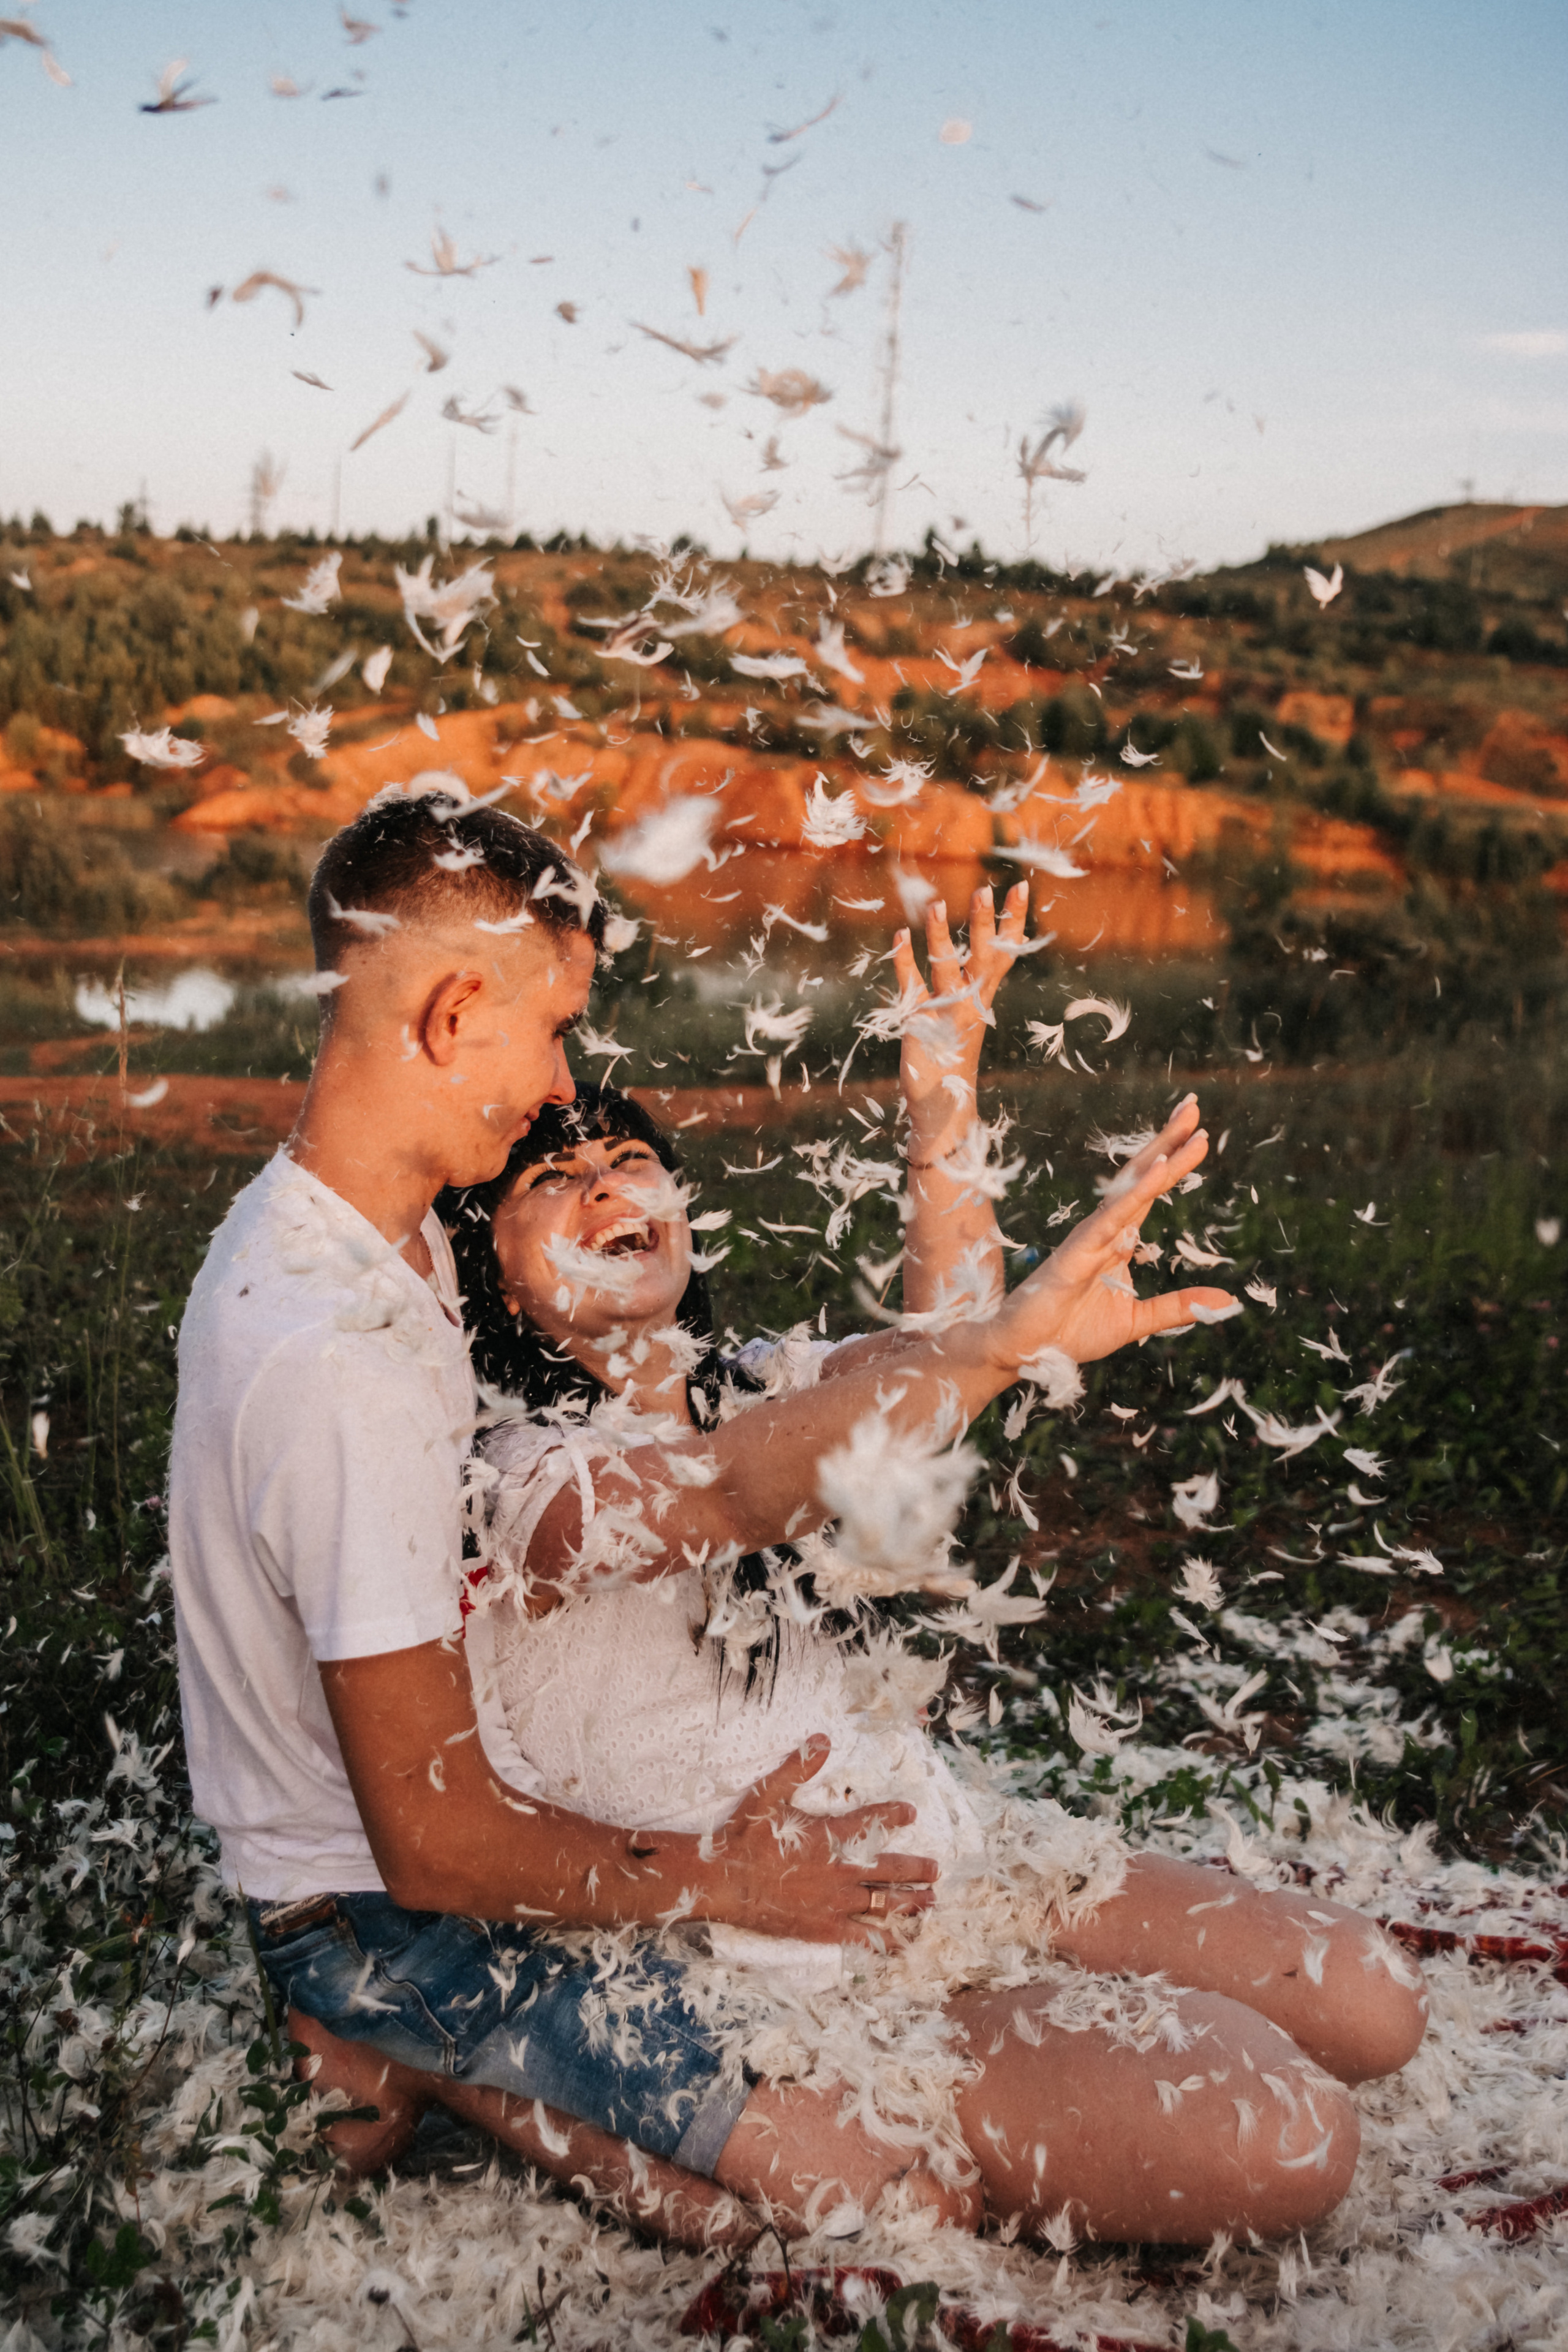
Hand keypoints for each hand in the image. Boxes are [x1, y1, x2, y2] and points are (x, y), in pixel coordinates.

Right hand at [705, 1737, 936, 1945]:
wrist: (724, 1881)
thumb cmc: (745, 1837)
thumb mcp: (769, 1794)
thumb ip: (798, 1767)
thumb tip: (823, 1738)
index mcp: (830, 1836)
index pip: (872, 1822)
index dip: (895, 1815)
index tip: (911, 1812)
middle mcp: (840, 1870)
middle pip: (889, 1868)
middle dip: (916, 1869)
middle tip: (936, 1869)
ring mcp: (835, 1902)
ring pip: (883, 1903)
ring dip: (911, 1902)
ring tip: (931, 1901)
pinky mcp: (824, 1928)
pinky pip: (863, 1937)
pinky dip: (885, 1941)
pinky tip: (902, 1945)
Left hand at [895, 883, 1029, 1160]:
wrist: (942, 1106)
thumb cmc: (953, 1057)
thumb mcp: (967, 1016)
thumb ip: (970, 986)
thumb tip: (981, 954)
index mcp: (984, 998)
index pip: (1005, 953)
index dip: (1014, 921)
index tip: (1020, 887)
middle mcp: (971, 1003)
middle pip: (984, 958)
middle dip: (986, 925)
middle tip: (987, 890)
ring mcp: (946, 1013)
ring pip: (948, 970)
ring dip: (940, 937)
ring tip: (935, 904)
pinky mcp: (919, 1023)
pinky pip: (912, 988)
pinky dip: (904, 962)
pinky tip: (898, 936)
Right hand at [986, 1096, 1235, 1372]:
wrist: (1025, 1355)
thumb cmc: (1071, 1334)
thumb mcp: (1137, 1321)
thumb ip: (1178, 1306)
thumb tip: (1227, 1302)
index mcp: (1117, 1241)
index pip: (1149, 1192)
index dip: (1172, 1161)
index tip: (1199, 1133)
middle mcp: (1104, 1231)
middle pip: (1141, 1177)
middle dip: (1168, 1141)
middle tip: (1193, 1106)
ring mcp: (1088, 1240)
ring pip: (1129, 1191)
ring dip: (1160, 1158)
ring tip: (1188, 1129)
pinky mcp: (1074, 1256)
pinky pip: (1109, 1220)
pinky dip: (1134, 1194)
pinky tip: (1157, 1170)